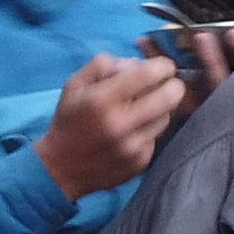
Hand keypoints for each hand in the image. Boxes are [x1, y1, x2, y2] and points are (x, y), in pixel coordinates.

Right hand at [35, 53, 184, 199]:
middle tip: (165, 84)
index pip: (148, 74)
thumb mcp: (75, 84)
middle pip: (171, 95)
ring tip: (143, 109)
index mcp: (101, 100)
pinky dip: (150, 129)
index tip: (162, 66)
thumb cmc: (69, 120)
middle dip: (172, 84)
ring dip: (161, 108)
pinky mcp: (141, 162)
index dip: (162, 66)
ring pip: (167, 116)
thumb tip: (137, 64)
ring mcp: (133, 146)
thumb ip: (104, 65)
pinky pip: (157, 136)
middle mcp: (120, 124)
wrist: (60, 169)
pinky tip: (133, 131)